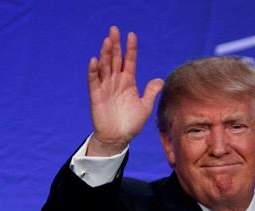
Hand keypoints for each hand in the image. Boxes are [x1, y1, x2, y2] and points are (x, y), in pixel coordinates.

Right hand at [87, 26, 163, 155]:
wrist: (118, 138)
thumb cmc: (131, 123)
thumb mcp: (145, 107)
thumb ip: (151, 92)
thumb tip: (160, 79)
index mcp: (128, 82)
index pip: (129, 61)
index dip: (131, 49)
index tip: (131, 35)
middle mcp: (116, 82)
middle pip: (115, 59)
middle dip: (115, 45)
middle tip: (114, 29)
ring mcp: (105, 87)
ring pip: (104, 66)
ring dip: (105, 54)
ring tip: (107, 41)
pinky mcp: (96, 95)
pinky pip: (94, 81)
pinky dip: (93, 71)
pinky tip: (95, 60)